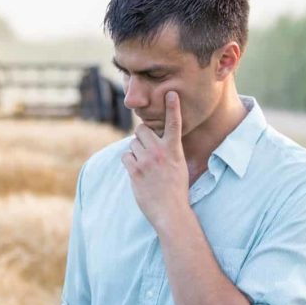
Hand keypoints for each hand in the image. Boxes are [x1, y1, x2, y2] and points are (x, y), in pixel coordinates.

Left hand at [121, 90, 189, 231]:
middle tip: (146, 150)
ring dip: (135, 152)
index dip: (172, 107)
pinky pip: (125, 156)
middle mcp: (160, 152)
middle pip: (142, 130)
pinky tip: (137, 172)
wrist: (171, 211)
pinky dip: (128, 162)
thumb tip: (156, 143)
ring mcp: (146, 161)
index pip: (174, 124)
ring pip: (132, 144)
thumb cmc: (177, 191)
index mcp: (174, 150)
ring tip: (145, 167)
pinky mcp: (135, 171)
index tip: (171, 93)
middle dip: (141, 137)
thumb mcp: (180, 167)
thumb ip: (169, 152)